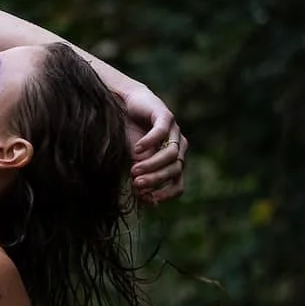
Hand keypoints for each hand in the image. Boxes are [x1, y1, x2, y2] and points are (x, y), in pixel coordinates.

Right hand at [116, 82, 187, 204]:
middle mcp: (178, 147)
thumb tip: (147, 201)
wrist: (126, 105)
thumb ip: (141, 177)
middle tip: (136, 183)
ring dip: (152, 164)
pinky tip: (136, 148)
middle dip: (155, 179)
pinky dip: (149, 142)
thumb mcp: (133, 161)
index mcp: (173, 162)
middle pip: (175, 169)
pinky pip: (161, 132)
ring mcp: (174, 131)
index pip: (178, 184)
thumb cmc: (129, 135)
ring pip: (170, 154)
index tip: (148, 199)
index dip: (166, 194)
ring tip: (134, 169)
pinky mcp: (165, 116)